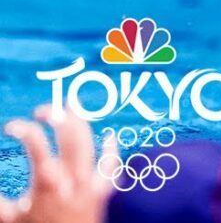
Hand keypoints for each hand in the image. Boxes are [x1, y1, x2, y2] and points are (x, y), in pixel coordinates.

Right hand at [0, 106, 116, 222]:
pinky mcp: (103, 192)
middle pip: (70, 134)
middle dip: (57, 116)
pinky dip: (111, 150)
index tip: (10, 127)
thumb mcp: (11, 219)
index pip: (36, 142)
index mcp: (47, 181)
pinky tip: (110, 138)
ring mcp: (90, 182)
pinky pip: (111, 166)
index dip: (22, 129)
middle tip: (43, 111)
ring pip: (91, 143)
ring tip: (71, 109)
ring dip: (81, 123)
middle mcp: (72, 177)